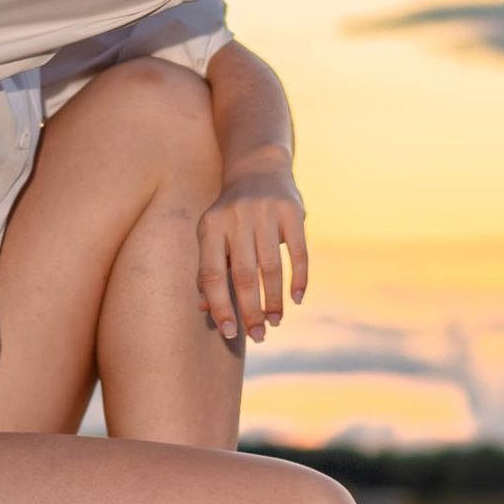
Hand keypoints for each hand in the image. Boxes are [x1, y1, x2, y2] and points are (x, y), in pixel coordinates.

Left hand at [198, 150, 308, 343]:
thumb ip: (207, 270)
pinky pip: (299, 252)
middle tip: (258, 336)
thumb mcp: (212, 235)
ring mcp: (265, 213)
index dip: (219, 306)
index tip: (228, 331)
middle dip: (250, 311)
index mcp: (210, 227)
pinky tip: (297, 298)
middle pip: (243, 275)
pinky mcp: (292, 211)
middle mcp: (236, 218)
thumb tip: (204, 309)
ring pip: (271, 268)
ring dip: (274, 300)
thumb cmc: (230, 214)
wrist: (258, 168)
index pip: (212, 275)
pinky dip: (299, 278)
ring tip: (275, 321)